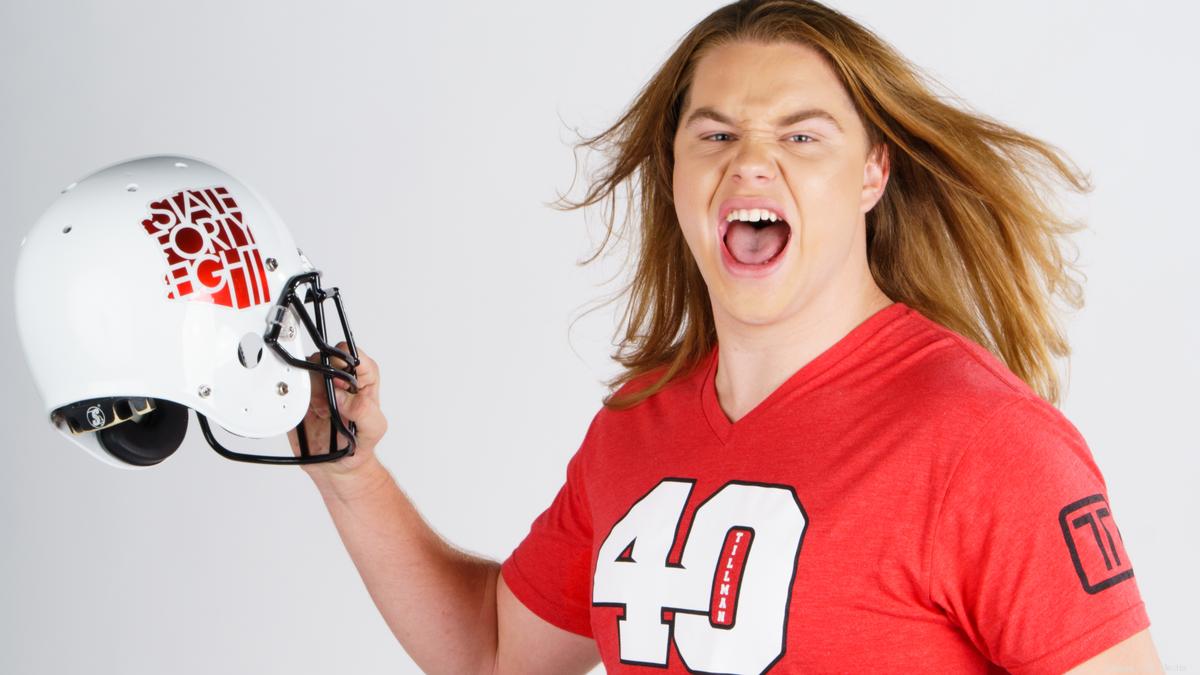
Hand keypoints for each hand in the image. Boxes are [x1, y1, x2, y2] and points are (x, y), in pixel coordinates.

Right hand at [287, 342, 387, 486]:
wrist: (335, 467)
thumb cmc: (359, 445)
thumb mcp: (374, 429)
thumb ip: (365, 410)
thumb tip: (343, 396)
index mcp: (362, 380)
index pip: (354, 356)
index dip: (345, 362)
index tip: (340, 381)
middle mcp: (338, 380)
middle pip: (324, 358)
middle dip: (323, 377)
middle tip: (328, 400)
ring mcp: (317, 388)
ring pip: (305, 371)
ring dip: (310, 390)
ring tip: (321, 411)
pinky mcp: (300, 399)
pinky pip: (290, 387)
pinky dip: (295, 399)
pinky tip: (308, 414)